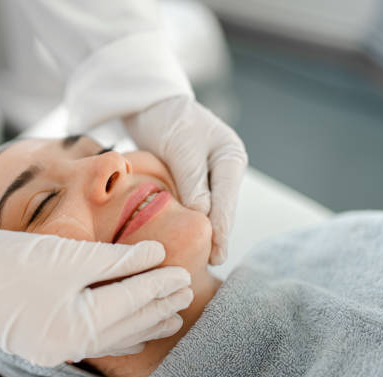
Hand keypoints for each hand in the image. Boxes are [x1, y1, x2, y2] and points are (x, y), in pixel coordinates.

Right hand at [0, 215, 192, 365]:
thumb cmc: (12, 258)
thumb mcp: (69, 255)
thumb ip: (116, 259)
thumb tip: (156, 254)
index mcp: (76, 324)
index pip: (131, 302)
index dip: (159, 285)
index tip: (184, 273)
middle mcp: (69, 344)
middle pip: (127, 324)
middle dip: (158, 307)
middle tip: (187, 293)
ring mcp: (56, 348)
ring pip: (114, 337)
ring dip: (144, 324)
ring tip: (172, 318)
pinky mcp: (46, 342)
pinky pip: (94, 342)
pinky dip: (118, 334)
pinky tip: (134, 335)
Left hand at [124, 95, 247, 264]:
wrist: (152, 105)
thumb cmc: (168, 120)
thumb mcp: (181, 147)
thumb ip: (193, 180)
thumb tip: (203, 213)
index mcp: (230, 157)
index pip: (228, 200)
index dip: (222, 229)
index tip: (217, 254)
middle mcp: (225, 169)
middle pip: (222, 208)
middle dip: (215, 235)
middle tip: (209, 264)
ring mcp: (211, 176)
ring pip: (208, 209)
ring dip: (202, 230)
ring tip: (198, 259)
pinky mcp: (193, 181)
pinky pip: (194, 205)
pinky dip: (189, 220)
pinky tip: (184, 238)